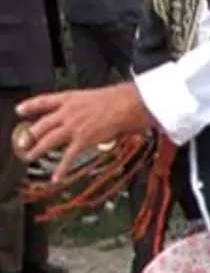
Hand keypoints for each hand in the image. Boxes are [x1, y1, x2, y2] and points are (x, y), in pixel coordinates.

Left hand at [14, 84, 150, 181]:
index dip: (29, 106)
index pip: (43, 101)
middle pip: (41, 124)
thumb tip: (83, 115)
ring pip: (48, 140)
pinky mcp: (82, 140)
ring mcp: (73, 127)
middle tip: (22, 141)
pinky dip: (61, 168)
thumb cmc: (117, 98)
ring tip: (29, 156)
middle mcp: (67, 112)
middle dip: (29, 134)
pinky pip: (68, 156)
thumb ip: (83, 106)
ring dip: (36, 149)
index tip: (20, 110)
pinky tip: (55, 176)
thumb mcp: (93, 97)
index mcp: (69, 98)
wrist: (127, 104)